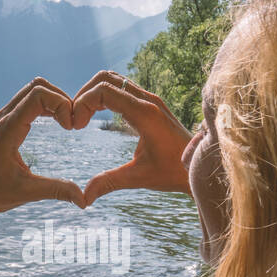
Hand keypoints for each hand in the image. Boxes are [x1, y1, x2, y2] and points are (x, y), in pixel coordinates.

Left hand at [0, 77, 85, 215]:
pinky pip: (27, 102)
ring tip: (67, 122)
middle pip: (37, 86)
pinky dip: (45, 106)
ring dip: (53, 101)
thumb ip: (56, 190)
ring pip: (32, 91)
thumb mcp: (27, 193)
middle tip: (73, 122)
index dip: (61, 104)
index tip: (71, 127)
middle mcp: (3, 118)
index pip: (38, 95)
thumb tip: (84, 199)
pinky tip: (57, 122)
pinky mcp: (4, 123)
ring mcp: (2, 118)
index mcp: (7, 129)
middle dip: (60, 99)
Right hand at [71, 71, 192, 204]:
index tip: (77, 127)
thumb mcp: (139, 178)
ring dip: (94, 94)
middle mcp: (147, 100)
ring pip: (114, 80)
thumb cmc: (174, 172)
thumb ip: (109, 183)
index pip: (105, 90)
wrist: (201, 167)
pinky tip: (97, 118)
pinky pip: (122, 89)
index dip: (83, 104)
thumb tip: (83, 199)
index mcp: (144, 113)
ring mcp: (150, 100)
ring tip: (83, 119)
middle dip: (84, 95)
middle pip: (106, 78)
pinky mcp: (151, 104)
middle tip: (76, 121)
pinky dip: (104, 97)